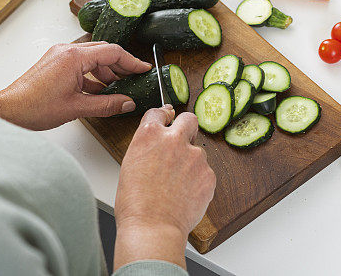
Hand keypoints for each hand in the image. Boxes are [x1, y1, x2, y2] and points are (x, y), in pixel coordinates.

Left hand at [0, 42, 150, 129]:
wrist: (7, 110)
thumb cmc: (33, 107)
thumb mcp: (77, 108)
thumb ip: (106, 105)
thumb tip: (126, 103)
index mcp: (74, 56)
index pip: (112, 52)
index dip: (131, 61)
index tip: (143, 69)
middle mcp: (66, 50)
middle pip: (103, 52)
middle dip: (120, 66)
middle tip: (134, 78)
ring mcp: (59, 55)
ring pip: (92, 58)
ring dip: (106, 72)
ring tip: (117, 89)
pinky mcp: (55, 63)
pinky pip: (81, 64)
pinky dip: (93, 75)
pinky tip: (100, 91)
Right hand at [113, 107, 215, 269]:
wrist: (152, 228)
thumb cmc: (135, 203)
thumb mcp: (131, 165)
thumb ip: (148, 147)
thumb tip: (158, 144)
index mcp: (149, 134)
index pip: (159, 112)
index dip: (163, 117)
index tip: (167, 119)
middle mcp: (174, 139)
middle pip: (188, 119)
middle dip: (186, 127)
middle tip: (182, 141)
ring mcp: (195, 156)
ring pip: (198, 152)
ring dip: (191, 162)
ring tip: (176, 185)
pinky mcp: (209, 173)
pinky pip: (205, 172)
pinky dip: (198, 181)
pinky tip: (185, 194)